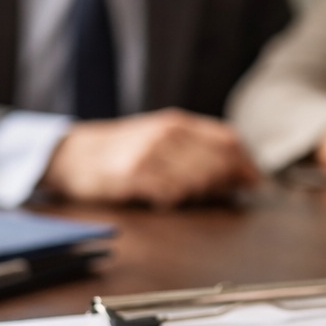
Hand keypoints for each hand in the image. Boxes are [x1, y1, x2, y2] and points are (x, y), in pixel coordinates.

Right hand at [39, 109, 257, 206]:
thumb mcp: (160, 138)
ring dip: (201, 194)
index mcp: (177, 123)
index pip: (228, 140)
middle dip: (228, 182)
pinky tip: (162, 199)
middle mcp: (166, 134)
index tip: (254, 183)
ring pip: (198, 180)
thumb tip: (243, 173)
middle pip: (219, 161)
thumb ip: (197, 150)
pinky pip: (170, 195)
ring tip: (187, 196)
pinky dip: (174, 201)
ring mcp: (150, 154)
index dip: (246, 164)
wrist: (72, 154)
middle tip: (224, 194)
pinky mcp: (133, 176)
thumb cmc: (120, 150)